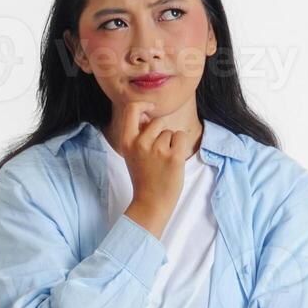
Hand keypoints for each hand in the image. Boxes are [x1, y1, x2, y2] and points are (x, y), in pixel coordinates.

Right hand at [111, 101, 197, 238]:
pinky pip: (181, 137)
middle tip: (157, 154)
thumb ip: (138, 133)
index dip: (143, 104)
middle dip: (161, 132)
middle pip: (157, 121)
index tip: (150, 109)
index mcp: (127, 141)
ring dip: (171, 143)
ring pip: (170, 131)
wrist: (150, 203)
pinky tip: (173, 161)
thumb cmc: (144, 177)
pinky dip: (181, 146)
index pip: (132, 109)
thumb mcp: (132, 154)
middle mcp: (140, 143)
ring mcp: (157, 150)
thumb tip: (146, 112)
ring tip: (163, 161)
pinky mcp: (173, 156)